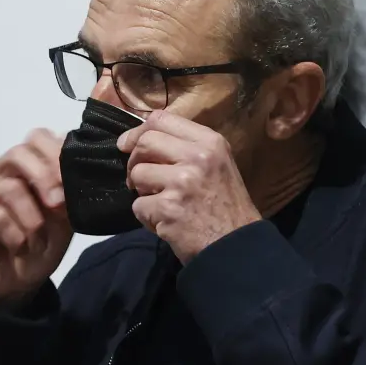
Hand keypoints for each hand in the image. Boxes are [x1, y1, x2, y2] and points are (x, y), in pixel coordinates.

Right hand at [0, 130, 72, 308]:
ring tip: (37, 237)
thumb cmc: (41, 243)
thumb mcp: (66, 217)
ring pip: (10, 188)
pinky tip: (19, 245)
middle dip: (45, 177)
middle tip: (58, 205)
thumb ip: (72, 192)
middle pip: (18, 153)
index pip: (37, 137)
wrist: (15, 281)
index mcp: (26, 166)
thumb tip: (85, 171)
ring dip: (32, 218)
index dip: (56, 152)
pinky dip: (15, 234)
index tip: (72, 179)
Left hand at [118, 109, 261, 262]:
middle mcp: (198, 157)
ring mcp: (182, 182)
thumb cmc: (227, 206)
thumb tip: (140, 140)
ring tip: (162, 204)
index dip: (138, 131)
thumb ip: (186, 148)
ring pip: (138, 175)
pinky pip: (138, 206)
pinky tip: (166, 223)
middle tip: (140, 179)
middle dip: (134, 161)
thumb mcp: (217, 164)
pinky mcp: (169, 208)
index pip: (161, 119)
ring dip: (142, 192)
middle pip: (144, 143)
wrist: (237, 245)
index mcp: (210, 142)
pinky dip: (147, 218)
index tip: (128, 144)